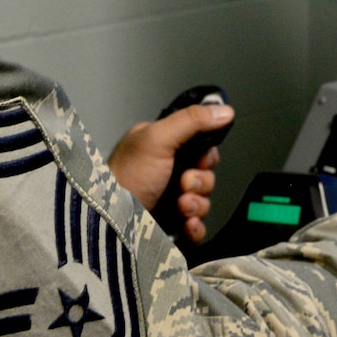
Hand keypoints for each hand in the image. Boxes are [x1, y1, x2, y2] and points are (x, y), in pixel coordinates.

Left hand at [109, 103, 232, 243]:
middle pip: (206, 174)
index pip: (201, 147)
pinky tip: (187, 224)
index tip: (200, 160)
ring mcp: (169, 199)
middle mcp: (167, 171)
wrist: (110, 219)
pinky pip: (198, 225)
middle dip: (200, 181)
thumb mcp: (158, 138)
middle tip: (184, 183)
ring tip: (180, 205)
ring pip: (204, 200)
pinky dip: (196, 226)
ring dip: (197, 204)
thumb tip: (225, 110)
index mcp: (163, 146)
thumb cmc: (126, 175)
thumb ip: (192, 120)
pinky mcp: (172, 224)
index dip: (207, 155)